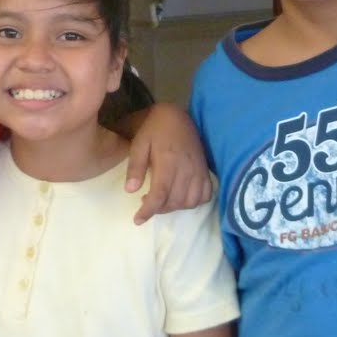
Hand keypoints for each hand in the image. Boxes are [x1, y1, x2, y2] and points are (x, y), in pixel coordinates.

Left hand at [125, 102, 210, 223]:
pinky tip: (180, 196)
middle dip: (159, 209)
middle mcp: (186, 168)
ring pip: (190, 202)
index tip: (138, 220)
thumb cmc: (154, 129)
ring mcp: (199, 170)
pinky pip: (205, 195)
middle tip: (146, 203)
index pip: (160, 194)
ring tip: (162, 199)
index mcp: (168, 161)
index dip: (149, 211)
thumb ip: (135, 167)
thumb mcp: (139, 144)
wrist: (176, 116)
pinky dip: (193, 202)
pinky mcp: (206, 171)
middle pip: (175, 201)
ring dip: (175, 207)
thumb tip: (130, 191)